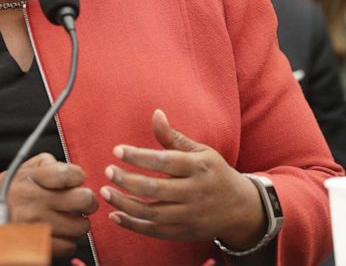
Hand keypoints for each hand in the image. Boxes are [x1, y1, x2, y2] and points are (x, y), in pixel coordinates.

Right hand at [0, 152, 97, 256]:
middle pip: (84, 200)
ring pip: (80, 226)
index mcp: (31, 179)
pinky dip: (67, 242)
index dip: (79, 177)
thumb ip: (44, 163)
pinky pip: (69, 246)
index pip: (71, 173)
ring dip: (77, 224)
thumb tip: (66, 165)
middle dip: (87, 202)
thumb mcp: (18, 171)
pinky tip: (57, 234)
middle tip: (82, 203)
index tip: (76, 181)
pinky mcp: (39, 245)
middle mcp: (36, 201)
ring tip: (66, 220)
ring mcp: (38, 225)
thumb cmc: (2, 198)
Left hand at [100, 109, 265, 248]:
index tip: (117, 150)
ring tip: (106, 192)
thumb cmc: (213, 172)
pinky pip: (154, 231)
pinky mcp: (184, 233)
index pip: (164, 161)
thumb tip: (155, 113)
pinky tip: (115, 215)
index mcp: (198, 167)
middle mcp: (194, 192)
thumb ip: (173, 137)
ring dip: (124, 203)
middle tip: (107, 171)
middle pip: (155, 188)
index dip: (138, 156)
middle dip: (127, 180)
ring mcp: (189, 215)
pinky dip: (132, 225)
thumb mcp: (199, 151)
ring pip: (152, 212)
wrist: (239, 208)